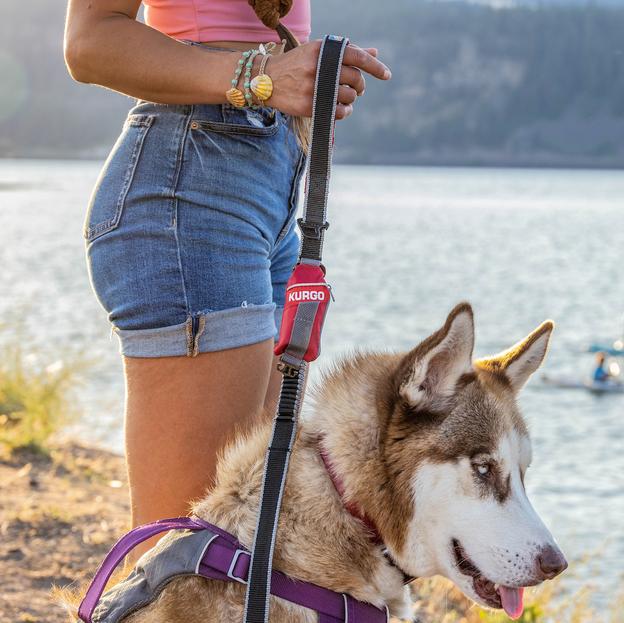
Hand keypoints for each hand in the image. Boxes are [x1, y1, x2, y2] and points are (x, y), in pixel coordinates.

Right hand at [267, 41, 390, 119]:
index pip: (357, 56)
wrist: (266, 79)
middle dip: (361, 86)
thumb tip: (374, 53)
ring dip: (351, 99)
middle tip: (358, 90)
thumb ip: (346, 54)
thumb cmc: (298, 65)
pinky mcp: (309, 105)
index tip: (387, 75)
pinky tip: (341, 109)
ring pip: (349, 96)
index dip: (375, 66)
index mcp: (323, 51)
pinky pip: (339, 112)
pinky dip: (345, 112)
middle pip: (356, 79)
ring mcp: (314, 88)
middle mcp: (319, 67)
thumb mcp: (319, 53)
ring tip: (344, 98)